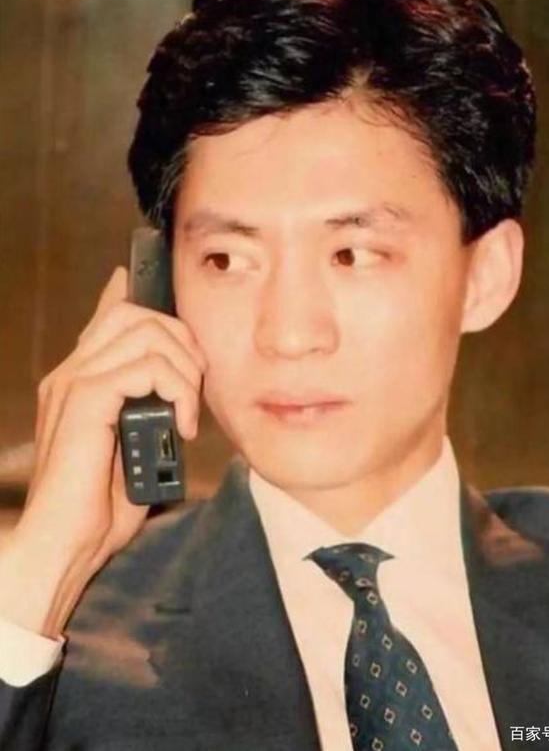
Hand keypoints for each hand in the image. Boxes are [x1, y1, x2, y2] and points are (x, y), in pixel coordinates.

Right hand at [0, 267, 206, 635]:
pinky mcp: (85, 401)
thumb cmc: (101, 504)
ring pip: (145, 333)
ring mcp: (75, 383)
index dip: (135, 294)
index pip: (109, 315)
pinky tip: (182, 426)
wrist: (65, 543)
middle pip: (135, 313)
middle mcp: (73, 372)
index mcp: (82, 379)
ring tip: (190, 411)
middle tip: (196, 385)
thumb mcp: (134, 447)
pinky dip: (178, 391)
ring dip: (185, 369)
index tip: (157, 290)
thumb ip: (148, 411)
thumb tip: (170, 396)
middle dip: (181, 339)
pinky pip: (145, 367)